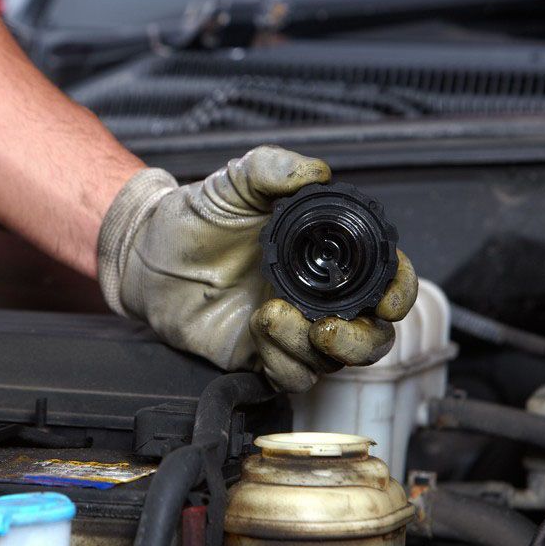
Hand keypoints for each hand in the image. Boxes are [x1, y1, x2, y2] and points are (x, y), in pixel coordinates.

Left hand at [97, 146, 416, 391]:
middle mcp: (318, 298)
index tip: (388, 298)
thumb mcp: (236, 182)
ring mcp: (290, 330)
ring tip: (271, 316)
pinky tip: (258, 330)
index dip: (398, 291)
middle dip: (364, 340)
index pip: (384, 280)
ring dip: (312, 348)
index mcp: (327, 257)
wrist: (146, 253)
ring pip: (333, 363)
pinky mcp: (260, 357)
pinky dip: (283, 360)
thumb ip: (273, 169)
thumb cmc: (197, 217)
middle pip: (372, 336)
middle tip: (330, 328)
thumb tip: (316, 172)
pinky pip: (290, 376)